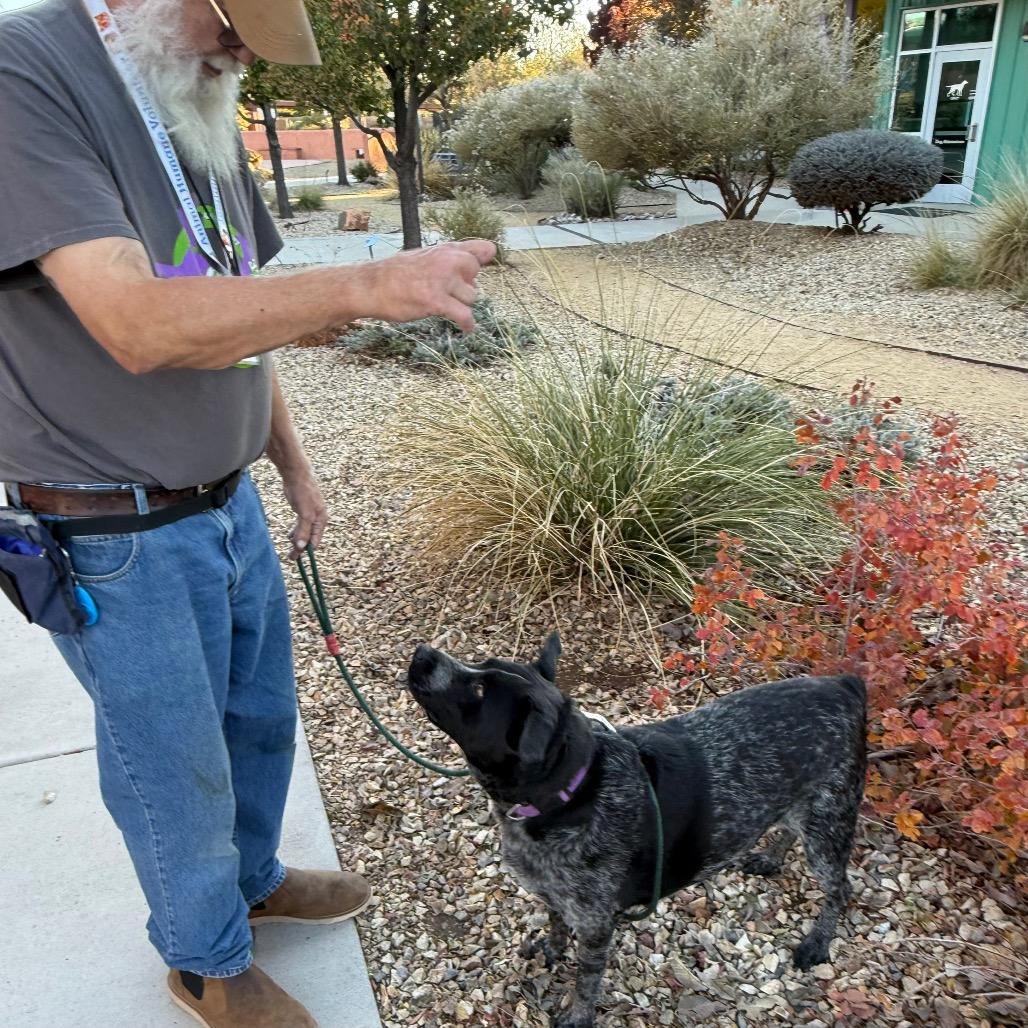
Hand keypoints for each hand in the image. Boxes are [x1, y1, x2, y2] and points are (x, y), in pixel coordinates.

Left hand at [279, 464, 327, 560]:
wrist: (297, 476)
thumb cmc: (303, 492)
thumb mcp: (304, 514)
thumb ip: (303, 530)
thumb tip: (302, 547)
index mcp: (321, 520)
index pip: (315, 540)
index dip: (306, 550)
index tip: (296, 558)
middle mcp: (318, 519)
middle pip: (310, 537)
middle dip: (301, 547)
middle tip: (291, 557)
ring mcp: (310, 515)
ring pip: (305, 532)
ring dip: (298, 540)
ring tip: (290, 549)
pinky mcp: (303, 511)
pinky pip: (301, 526)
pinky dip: (296, 532)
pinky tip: (290, 536)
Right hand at [362, 240, 495, 332]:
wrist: (369, 286)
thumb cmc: (393, 274)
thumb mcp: (422, 256)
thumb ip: (445, 260)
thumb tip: (468, 267)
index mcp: (444, 250)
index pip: (483, 249)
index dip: (483, 259)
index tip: (478, 269)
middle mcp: (447, 261)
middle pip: (477, 274)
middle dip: (467, 284)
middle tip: (451, 292)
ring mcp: (442, 280)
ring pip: (471, 297)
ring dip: (461, 304)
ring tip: (444, 306)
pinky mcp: (436, 300)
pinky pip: (464, 315)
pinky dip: (467, 325)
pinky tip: (467, 329)